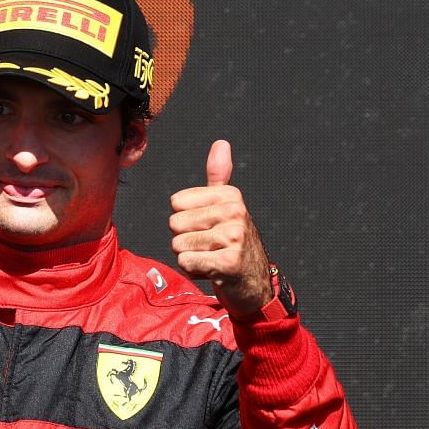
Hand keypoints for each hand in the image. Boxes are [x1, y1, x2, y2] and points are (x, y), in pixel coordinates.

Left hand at [168, 140, 273, 316]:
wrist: (254, 284)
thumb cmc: (233, 243)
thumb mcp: (227, 206)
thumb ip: (218, 176)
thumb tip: (221, 143)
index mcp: (231, 196)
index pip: (177, 203)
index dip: (186, 220)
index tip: (208, 229)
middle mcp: (235, 212)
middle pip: (175, 224)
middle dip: (186, 241)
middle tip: (210, 247)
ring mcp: (234, 237)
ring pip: (179, 245)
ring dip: (191, 257)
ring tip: (212, 258)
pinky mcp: (229, 262)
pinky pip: (186, 262)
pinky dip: (194, 271)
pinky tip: (213, 271)